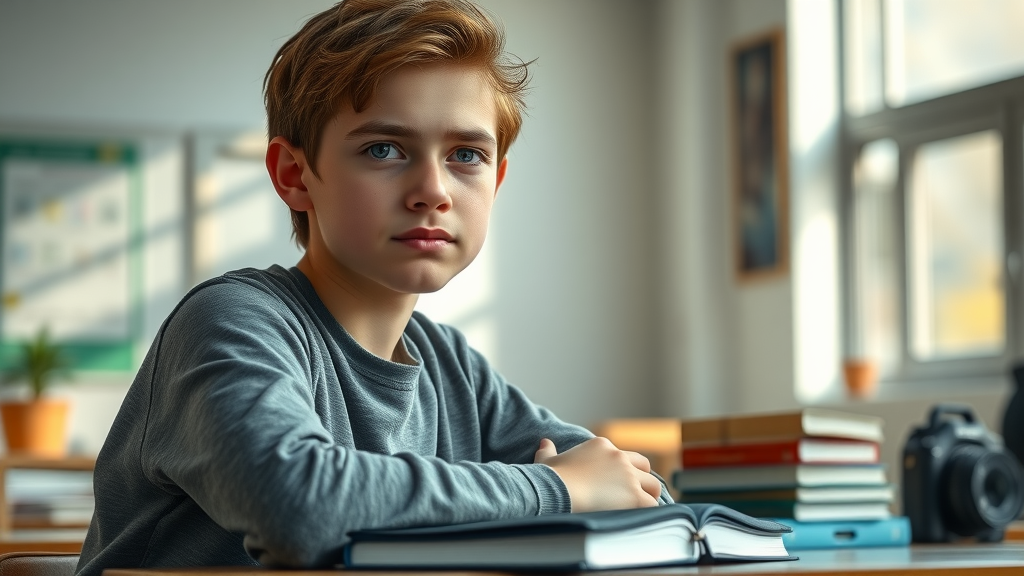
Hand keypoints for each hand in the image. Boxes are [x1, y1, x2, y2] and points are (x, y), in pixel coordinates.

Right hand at [534, 436, 660, 512]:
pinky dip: (649, 512)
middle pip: (644, 466)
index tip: (617, 483)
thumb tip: (545, 443)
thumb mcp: (548, 460)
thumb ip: (548, 451)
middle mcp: (619, 457)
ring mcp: (629, 475)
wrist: (557, 490)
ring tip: (640, 509)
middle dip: (642, 479)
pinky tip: (641, 519)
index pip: (623, 455)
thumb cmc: (550, 478)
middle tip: (635, 495)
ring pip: (653, 485)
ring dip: (649, 496)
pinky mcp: (635, 495)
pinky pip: (652, 504)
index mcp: (602, 446)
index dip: (622, 470)